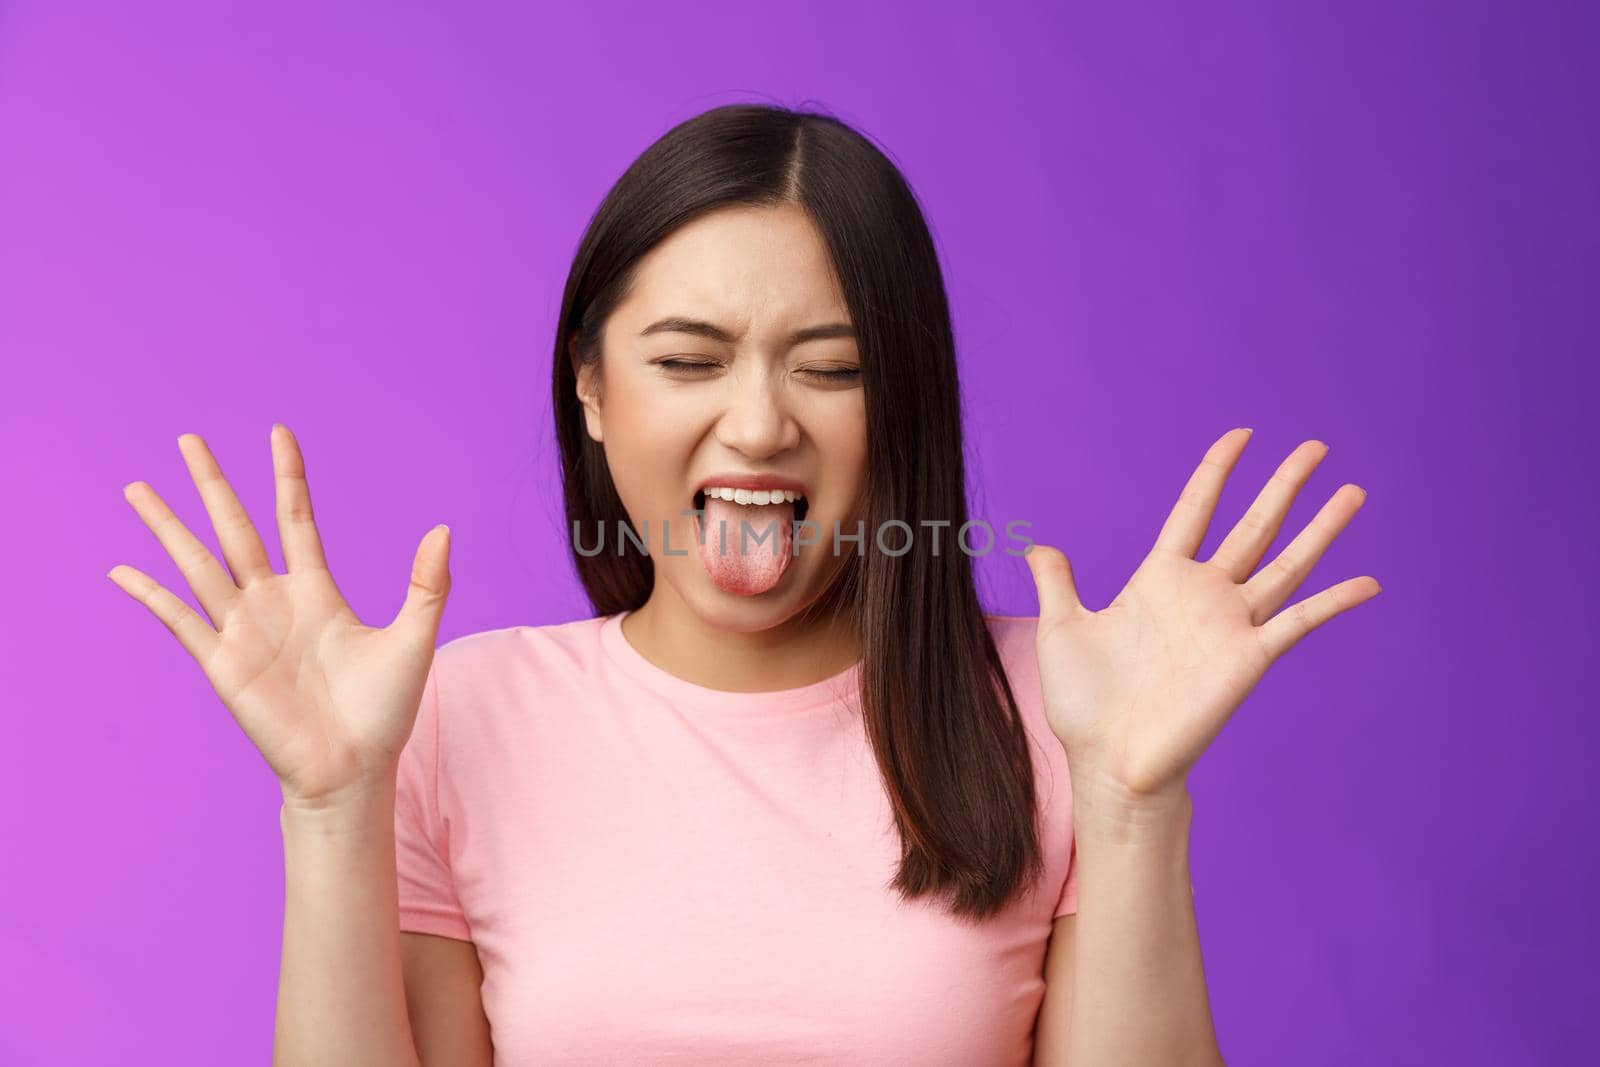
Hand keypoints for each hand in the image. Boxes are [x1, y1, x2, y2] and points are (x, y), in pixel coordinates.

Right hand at [108, 424, 451, 808]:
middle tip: (188, 438)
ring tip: (136, 489)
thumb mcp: (413, 638)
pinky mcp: (222, 663)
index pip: (295, 519)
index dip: (287, 477)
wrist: (353, 770)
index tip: (279, 433)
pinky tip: (122, 571)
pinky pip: (180, 620)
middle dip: (212, 484)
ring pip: (198, 563)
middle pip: (235, 528)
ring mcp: (244, 630)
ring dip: (167, 526)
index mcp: (317, 591)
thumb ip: (426, 584)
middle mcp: (274, 602)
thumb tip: (443, 529)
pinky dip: (151, 595)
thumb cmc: (384, 710)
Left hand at [1023, 428, 1380, 803]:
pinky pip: (1300, 622)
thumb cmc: (1085, 706)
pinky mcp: (1249, 658)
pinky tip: (1369, 581)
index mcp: (1159, 580)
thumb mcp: (1062, 630)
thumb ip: (1058, 584)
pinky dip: (1334, 601)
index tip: (1242, 435)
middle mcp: (1203, 596)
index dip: (1217, 471)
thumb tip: (1037, 547)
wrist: (1109, 763)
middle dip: (1284, 485)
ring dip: (1321, 528)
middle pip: (1253, 526)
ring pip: (1287, 563)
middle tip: (1317, 446)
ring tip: (1354, 490)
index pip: (1195, 510)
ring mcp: (1230, 625)